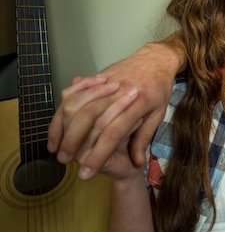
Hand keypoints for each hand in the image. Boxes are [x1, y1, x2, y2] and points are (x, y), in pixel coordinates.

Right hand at [48, 35, 183, 179]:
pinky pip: (73, 93)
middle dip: (73, 142)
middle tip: (65, 160)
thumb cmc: (159, 89)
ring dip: (62, 128)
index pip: (113, 133)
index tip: (87, 172)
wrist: (156, 60)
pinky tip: (58, 124)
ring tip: (57, 147)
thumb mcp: (159, 113)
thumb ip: (144, 137)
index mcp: (139, 104)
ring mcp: (106, 83)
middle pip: (88, 119)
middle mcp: (119, 92)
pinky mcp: (97, 77)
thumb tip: (137, 163)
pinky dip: (62, 109)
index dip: (98, 154)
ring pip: (76, 106)